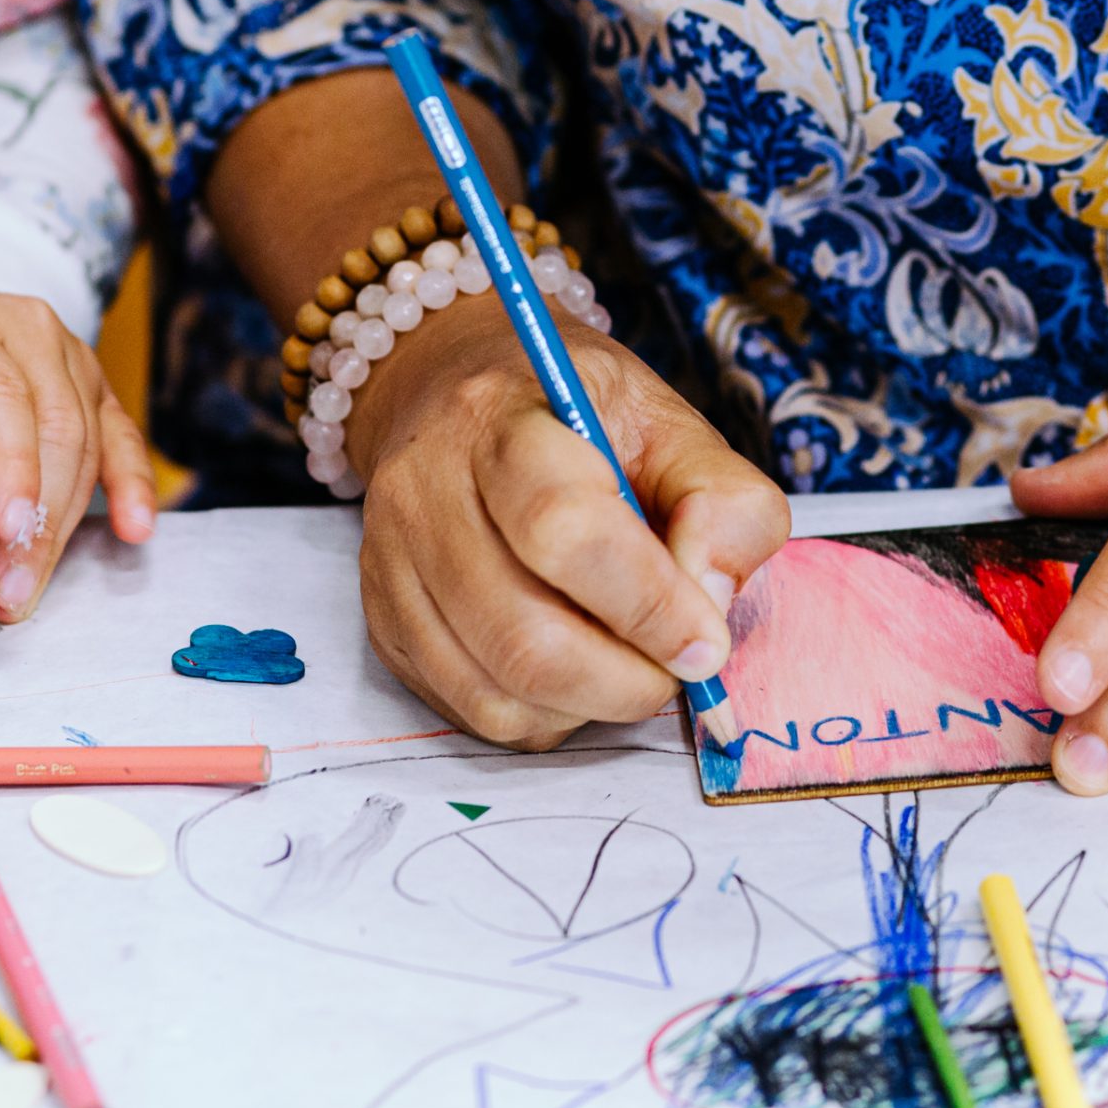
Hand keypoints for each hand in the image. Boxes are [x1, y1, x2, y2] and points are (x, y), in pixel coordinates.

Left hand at [0, 289, 155, 621]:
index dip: (10, 465)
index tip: (7, 530)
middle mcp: (23, 331)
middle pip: (54, 429)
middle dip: (37, 523)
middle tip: (10, 592)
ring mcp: (69, 353)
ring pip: (89, 443)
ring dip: (63, 525)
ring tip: (30, 585)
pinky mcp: (97, 383)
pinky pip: (123, 439)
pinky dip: (131, 487)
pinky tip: (133, 528)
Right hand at [348, 296, 790, 748]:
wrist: (453, 393)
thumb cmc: (575, 415)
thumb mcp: (672, 423)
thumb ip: (724, 504)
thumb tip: (708, 607)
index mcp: (498, 420)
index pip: (563, 530)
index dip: (648, 604)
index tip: (705, 641)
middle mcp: (423, 491)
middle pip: (524, 637)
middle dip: (625, 682)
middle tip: (677, 669)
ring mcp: (390, 564)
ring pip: (496, 693)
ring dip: (588, 705)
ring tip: (627, 660)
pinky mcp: (383, 624)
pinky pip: (473, 711)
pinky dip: (544, 714)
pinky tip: (572, 667)